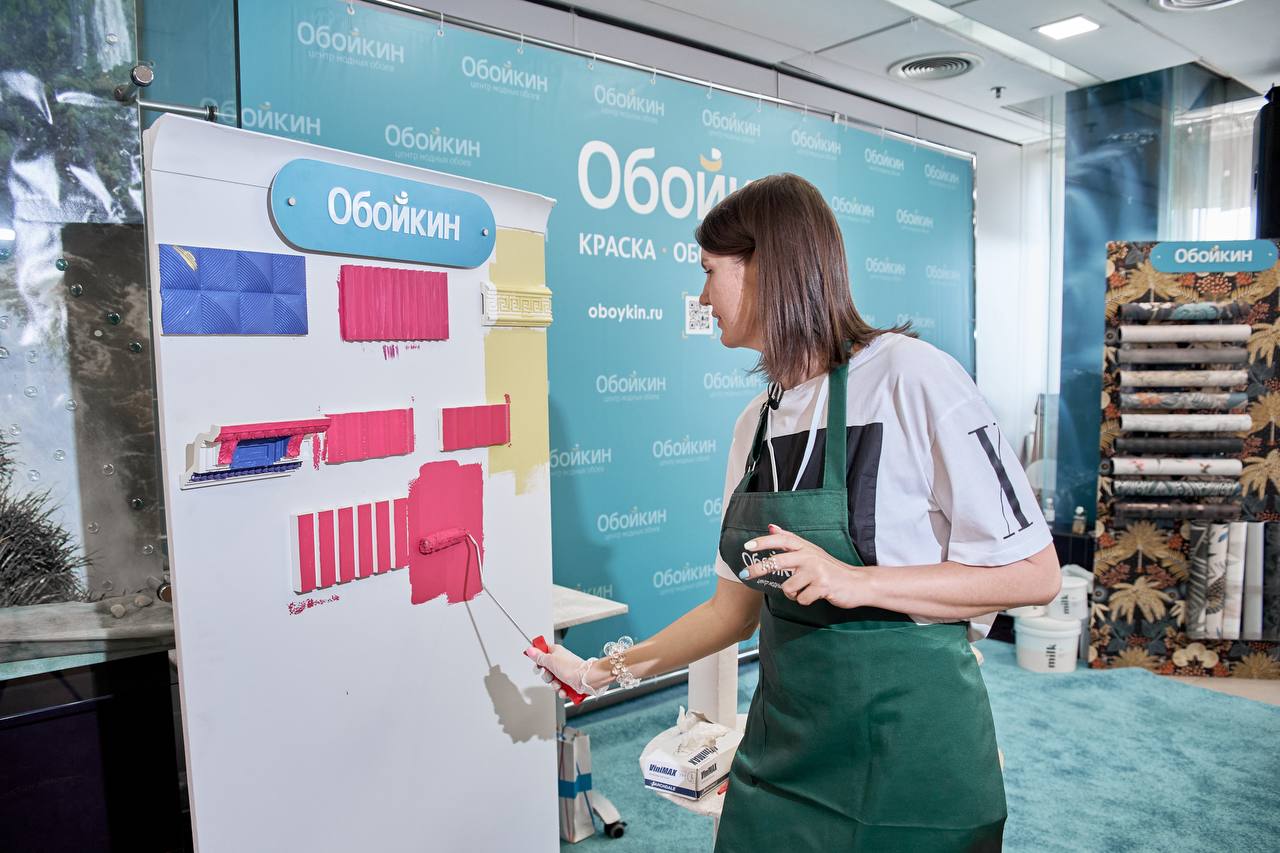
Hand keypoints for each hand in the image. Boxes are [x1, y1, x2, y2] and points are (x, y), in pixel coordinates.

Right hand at [524, 642, 605, 697]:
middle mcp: (560, 661)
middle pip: (545, 669)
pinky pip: (560, 688)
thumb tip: (530, 649)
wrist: (586, 680)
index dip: (537, 657)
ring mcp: (564, 672)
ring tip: (559, 684)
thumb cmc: (572, 668)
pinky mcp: (568, 682)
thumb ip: (539, 657)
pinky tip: (564, 690)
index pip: (542, 651)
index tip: (537, 663)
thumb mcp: (551, 661)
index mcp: (555, 651)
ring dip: (554, 685)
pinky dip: (561, 690)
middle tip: (550, 675)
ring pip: (552, 680)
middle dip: (546, 676)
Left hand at [739, 524, 871, 608]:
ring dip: (793, 594)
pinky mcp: (823, 586)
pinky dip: (805, 601)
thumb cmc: (831, 569)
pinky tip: (815, 595)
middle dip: (758, 568)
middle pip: (777, 561)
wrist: (857, 583)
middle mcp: (810, 556)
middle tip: (745, 574)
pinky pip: (802, 599)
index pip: (782, 539)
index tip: (747, 546)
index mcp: (806, 547)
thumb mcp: (812, 551)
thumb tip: (771, 526)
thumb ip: (791, 540)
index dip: (764, 541)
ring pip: (788, 587)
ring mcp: (817, 571)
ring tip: (804, 590)